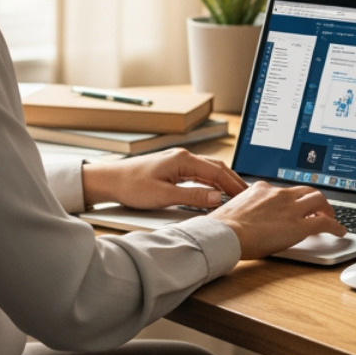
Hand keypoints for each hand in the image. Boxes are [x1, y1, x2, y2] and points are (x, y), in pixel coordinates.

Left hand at [80, 149, 246, 210]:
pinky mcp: (172, 167)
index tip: (245, 196)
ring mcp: (177, 160)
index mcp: (183, 160)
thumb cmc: (131, 185)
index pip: (217, 171)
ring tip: (235, 194)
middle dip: (232, 181)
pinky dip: (210, 181)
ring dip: (222, 180)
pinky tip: (214, 190)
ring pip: (208, 169)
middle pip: (216, 167)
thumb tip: (216, 197)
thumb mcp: (164, 196)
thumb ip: (192, 197)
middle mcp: (182, 156)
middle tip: (246, 195)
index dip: (233, 184)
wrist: (109, 180)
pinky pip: (198, 172)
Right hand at [208, 181, 345, 259]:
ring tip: (331, 218)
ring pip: (318, 200)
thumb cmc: (223, 227)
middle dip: (315, 199)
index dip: (293, 198)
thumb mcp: (234, 210)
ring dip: (327, 208)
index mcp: (262, 189)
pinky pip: (324, 223)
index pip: (284, 190)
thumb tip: (245, 218)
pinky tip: (340, 232)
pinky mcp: (299, 226)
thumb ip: (246, 209)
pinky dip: (335, 226)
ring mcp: (291, 208)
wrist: (225, 233)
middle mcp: (279, 194)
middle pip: (306, 190)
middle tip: (319, 209)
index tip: (294, 204)